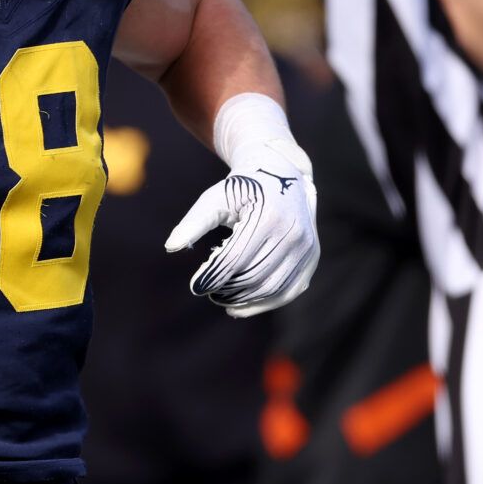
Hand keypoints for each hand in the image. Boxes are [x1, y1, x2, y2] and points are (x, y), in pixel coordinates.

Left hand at [165, 136, 319, 316]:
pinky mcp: (311, 259)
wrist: (281, 175)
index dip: (213, 277)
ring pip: (272, 289)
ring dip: (244, 301)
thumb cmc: (243, 189)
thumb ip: (194, 222)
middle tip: (208, 292)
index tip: (196, 286)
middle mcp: (293, 234)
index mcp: (269, 216)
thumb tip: (171, 246)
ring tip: (222, 299)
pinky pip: (288, 292)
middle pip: (254, 277)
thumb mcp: (215, 198)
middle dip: (227, 290)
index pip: (235, 259)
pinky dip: (263, 304)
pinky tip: (239, 308)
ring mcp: (307, 248)